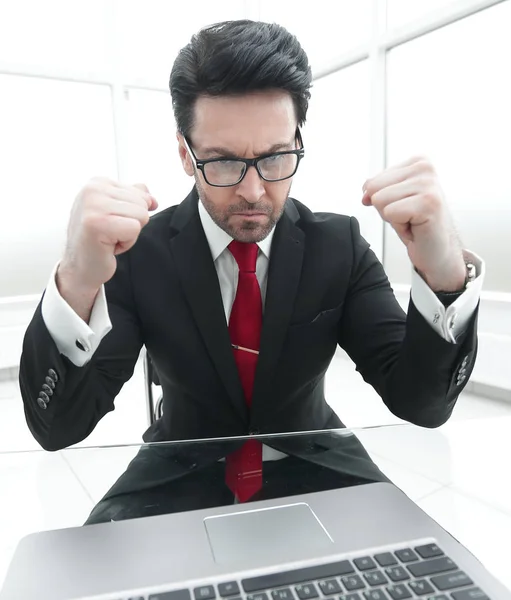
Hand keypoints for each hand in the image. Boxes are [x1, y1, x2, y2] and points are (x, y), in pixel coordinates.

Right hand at [58, 177, 157, 293]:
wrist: (80, 267)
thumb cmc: (97, 241)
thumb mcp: (116, 213)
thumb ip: (132, 198)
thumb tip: (150, 196)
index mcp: (97, 183)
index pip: (141, 194)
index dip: (132, 214)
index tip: (112, 223)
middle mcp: (92, 190)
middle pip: (142, 204)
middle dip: (132, 223)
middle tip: (110, 233)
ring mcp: (93, 205)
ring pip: (141, 215)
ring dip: (129, 234)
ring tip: (109, 238)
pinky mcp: (97, 224)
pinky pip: (134, 229)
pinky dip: (127, 243)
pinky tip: (109, 245)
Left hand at [362, 156, 465, 291]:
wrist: (437, 251)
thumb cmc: (415, 224)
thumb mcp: (392, 199)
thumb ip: (376, 188)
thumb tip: (365, 195)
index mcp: (418, 161)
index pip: (372, 182)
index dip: (383, 201)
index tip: (404, 208)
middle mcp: (425, 168)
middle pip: (373, 189)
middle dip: (386, 209)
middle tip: (408, 217)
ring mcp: (429, 184)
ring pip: (380, 201)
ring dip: (393, 219)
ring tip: (412, 221)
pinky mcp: (428, 203)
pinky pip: (390, 213)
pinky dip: (400, 227)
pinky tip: (416, 227)